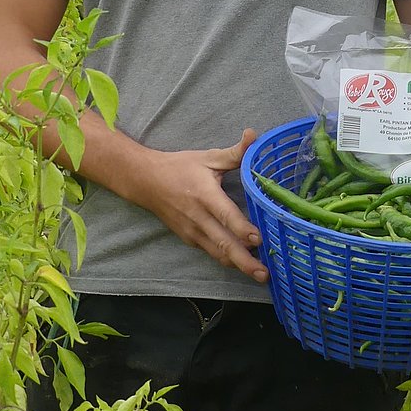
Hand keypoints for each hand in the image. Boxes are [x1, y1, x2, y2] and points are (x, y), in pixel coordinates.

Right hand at [123, 129, 268, 284]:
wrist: (145, 181)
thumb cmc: (180, 167)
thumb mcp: (207, 157)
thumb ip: (234, 152)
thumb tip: (255, 135)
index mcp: (205, 195)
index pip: (225, 215)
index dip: (241, 228)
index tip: (258, 239)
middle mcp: (198, 217)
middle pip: (223, 244)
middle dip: (244, 261)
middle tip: (264, 274)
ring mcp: (192, 232)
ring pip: (217, 253)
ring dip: (238, 265)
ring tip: (259, 275)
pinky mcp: (190, 239)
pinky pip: (211, 252)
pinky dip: (228, 259)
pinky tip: (244, 264)